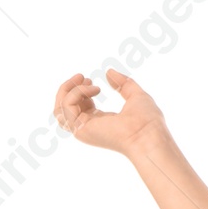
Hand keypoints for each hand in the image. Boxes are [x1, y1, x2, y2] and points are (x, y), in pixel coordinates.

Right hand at [52, 67, 168, 157]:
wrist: (148, 136)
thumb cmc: (147, 122)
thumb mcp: (136, 95)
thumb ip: (123, 83)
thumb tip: (109, 72)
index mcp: (100, 121)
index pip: (78, 106)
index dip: (79, 90)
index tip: (89, 78)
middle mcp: (89, 127)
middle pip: (63, 108)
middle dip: (69, 88)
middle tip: (83, 76)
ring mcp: (84, 130)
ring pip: (59, 109)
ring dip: (68, 90)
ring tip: (86, 81)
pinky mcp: (81, 130)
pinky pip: (65, 108)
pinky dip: (76, 94)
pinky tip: (95, 90)